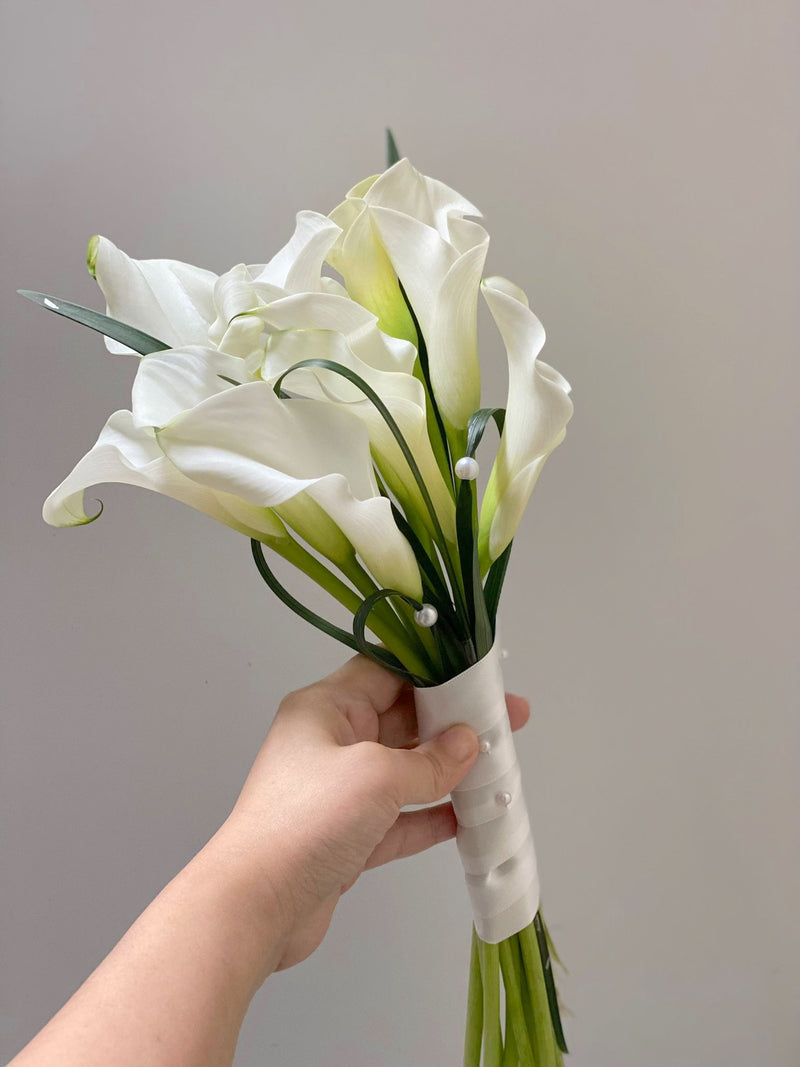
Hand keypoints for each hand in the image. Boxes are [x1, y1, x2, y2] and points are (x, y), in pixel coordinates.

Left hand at [213, 654, 529, 971]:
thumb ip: (428, 760)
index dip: (436, 674)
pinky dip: (431, 816)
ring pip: (405, 771)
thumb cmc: (305, 821)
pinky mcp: (347, 837)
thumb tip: (467, 744)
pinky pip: (399, 818)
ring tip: (498, 768)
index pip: (387, 673)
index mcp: (325, 708)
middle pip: (402, 720)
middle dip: (453, 723)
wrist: (255, 906)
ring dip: (448, 772)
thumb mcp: (376, 775)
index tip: (480, 679)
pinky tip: (467, 818)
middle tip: (507, 721)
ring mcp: (338, 792)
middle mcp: (330, 743)